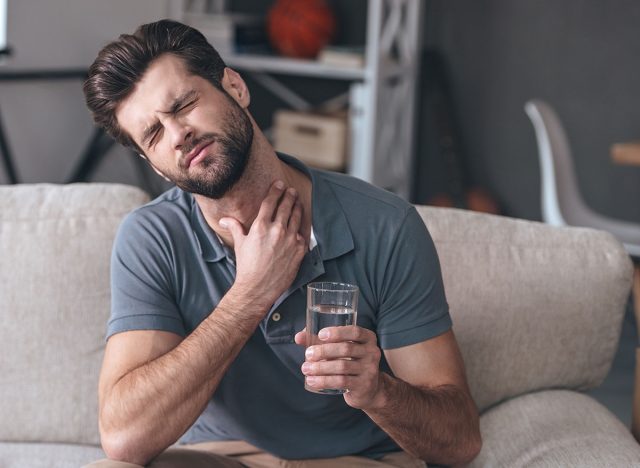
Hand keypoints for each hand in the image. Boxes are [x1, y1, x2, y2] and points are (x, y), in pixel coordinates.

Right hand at [221, 180, 306, 308]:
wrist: (258, 287)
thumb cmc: (247, 266)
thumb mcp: (240, 244)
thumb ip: (235, 227)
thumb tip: (224, 220)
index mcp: (261, 226)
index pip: (270, 202)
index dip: (275, 191)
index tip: (279, 184)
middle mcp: (277, 230)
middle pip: (286, 206)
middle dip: (289, 196)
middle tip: (291, 191)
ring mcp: (290, 240)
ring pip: (297, 218)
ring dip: (297, 208)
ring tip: (298, 203)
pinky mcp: (299, 250)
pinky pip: (302, 235)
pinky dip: (300, 230)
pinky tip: (299, 227)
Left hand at [295, 326, 385, 409]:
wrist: (369, 389)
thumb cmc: (350, 362)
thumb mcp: (339, 349)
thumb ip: (320, 342)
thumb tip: (298, 336)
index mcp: (368, 338)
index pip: (355, 331)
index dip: (338, 332)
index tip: (320, 335)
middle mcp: (372, 352)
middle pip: (346, 348)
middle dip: (324, 351)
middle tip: (308, 354)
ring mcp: (370, 370)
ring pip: (342, 366)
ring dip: (320, 368)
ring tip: (305, 368)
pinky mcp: (364, 385)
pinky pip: (342, 382)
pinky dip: (324, 381)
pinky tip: (312, 381)